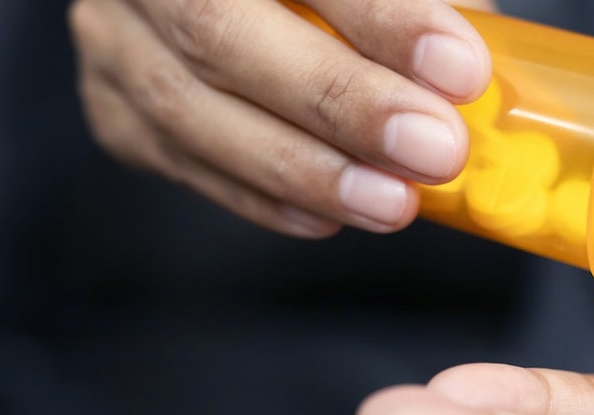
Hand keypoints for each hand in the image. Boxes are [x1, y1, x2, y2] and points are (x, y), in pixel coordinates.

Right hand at [69, 0, 495, 237]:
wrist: (245, 1)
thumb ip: (419, 3)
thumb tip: (481, 78)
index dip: (383, 15)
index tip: (462, 68)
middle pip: (220, 29)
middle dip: (339, 102)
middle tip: (434, 151)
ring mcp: (114, 34)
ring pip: (187, 107)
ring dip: (304, 169)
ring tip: (393, 203)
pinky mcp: (112, 105)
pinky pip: (179, 158)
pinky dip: (259, 195)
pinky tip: (327, 215)